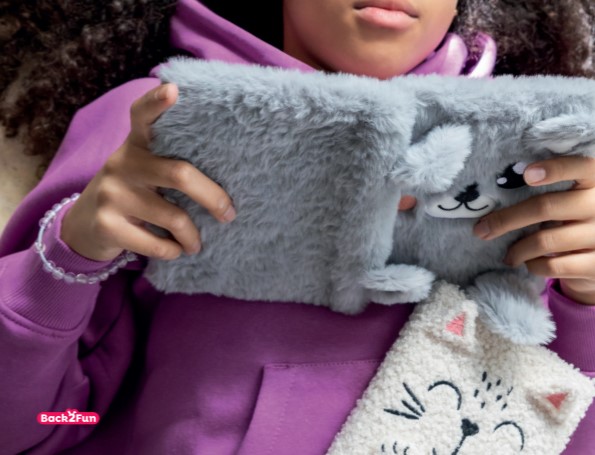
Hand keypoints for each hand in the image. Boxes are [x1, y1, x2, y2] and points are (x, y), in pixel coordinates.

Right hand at [61, 83, 235, 261]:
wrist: (84, 225)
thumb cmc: (131, 192)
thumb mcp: (144, 168)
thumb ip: (170, 161)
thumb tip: (230, 177)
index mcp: (136, 144)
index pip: (143, 115)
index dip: (157, 102)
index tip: (173, 90)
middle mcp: (122, 162)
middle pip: (180, 174)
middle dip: (213, 198)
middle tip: (228, 214)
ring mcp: (111, 193)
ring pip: (174, 216)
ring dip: (192, 237)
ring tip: (196, 243)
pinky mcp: (106, 224)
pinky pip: (156, 244)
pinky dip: (172, 251)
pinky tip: (175, 251)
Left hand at [472, 156, 594, 304]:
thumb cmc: (574, 220)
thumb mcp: (570, 200)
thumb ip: (548, 192)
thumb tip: (493, 197)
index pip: (580, 167)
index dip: (555, 169)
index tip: (527, 174)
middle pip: (544, 207)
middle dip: (506, 220)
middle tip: (481, 230)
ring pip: (544, 241)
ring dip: (517, 250)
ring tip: (508, 256)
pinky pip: (554, 266)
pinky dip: (534, 266)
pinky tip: (530, 263)